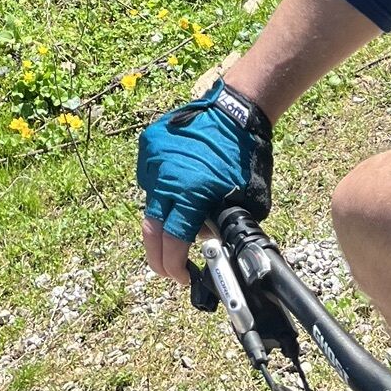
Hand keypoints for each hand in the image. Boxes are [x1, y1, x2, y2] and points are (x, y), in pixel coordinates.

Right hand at [138, 81, 272, 284]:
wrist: (234, 113)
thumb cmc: (242, 157)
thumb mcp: (240, 202)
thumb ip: (217, 226)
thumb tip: (202, 243)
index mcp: (191, 193)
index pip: (173, 242)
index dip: (174, 266)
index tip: (182, 277)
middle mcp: (166, 177)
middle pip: (151, 230)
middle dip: (158, 257)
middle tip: (167, 268)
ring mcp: (154, 159)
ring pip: (150, 202)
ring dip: (162, 217)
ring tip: (181, 215)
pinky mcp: (149, 145)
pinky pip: (149, 177)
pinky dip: (160, 189)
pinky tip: (177, 187)